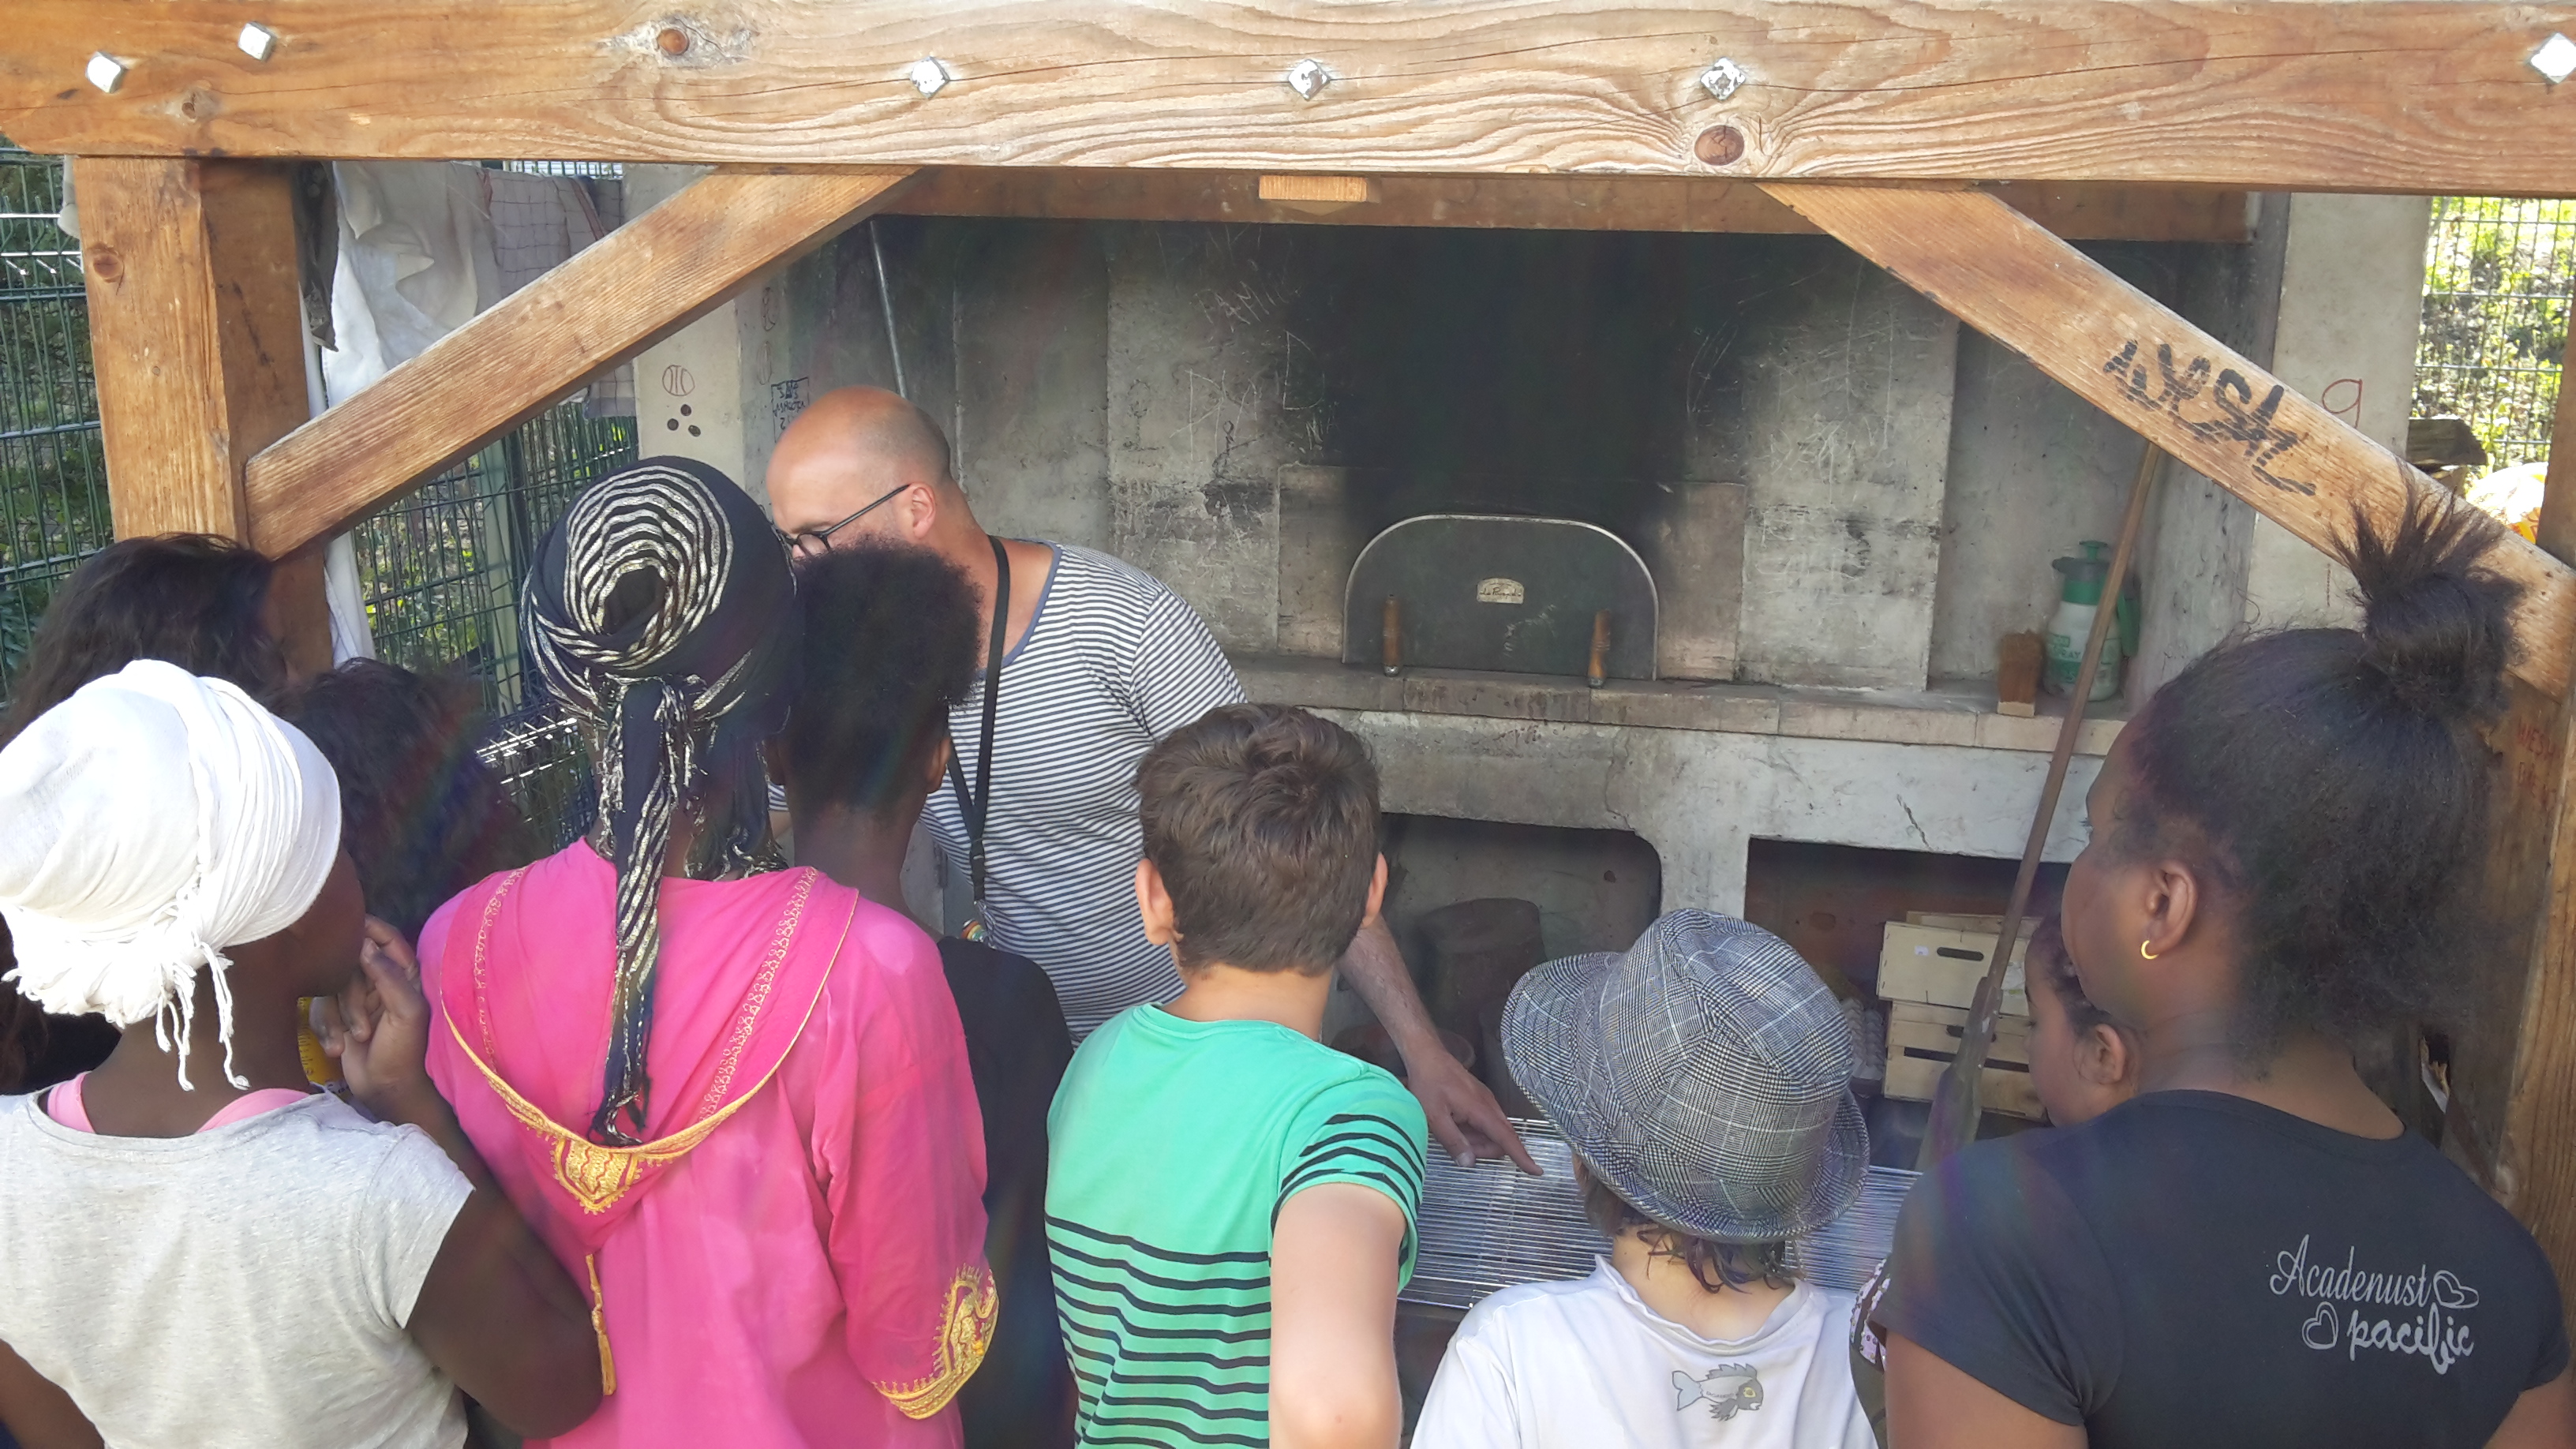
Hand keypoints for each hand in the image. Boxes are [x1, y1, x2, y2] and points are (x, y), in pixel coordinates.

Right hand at [313, 917, 442, 1125]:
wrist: (386, 1090)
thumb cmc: (405, 1051)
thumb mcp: (405, 1012)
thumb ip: (387, 975)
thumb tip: (364, 944)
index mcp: (405, 974)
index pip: (386, 938)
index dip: (367, 927)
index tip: (344, 924)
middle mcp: (380, 980)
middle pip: (350, 963)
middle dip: (349, 996)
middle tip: (363, 1027)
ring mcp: (357, 997)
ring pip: (330, 987)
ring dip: (338, 1017)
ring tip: (357, 1039)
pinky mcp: (338, 1015)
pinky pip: (319, 1009)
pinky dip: (326, 1029)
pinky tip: (338, 1049)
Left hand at [1401, 1045, 1540, 1175]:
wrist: (1427, 1056)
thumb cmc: (1429, 1083)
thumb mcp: (1434, 1117)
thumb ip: (1453, 1141)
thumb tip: (1469, 1163)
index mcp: (1481, 1110)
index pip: (1507, 1139)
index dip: (1522, 1157)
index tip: (1536, 1171)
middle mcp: (1489, 1105)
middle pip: (1501, 1138)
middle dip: (1485, 1150)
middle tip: (1459, 1149)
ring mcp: (1485, 1101)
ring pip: (1492, 1131)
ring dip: (1477, 1141)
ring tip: (1451, 1132)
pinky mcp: (1479, 1099)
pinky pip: (1484, 1122)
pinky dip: (1474, 1131)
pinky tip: (1455, 1126)